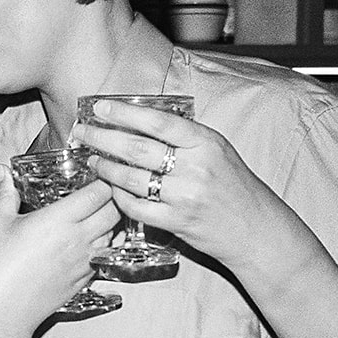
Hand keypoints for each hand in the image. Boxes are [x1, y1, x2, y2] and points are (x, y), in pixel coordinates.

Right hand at [0, 166, 117, 332]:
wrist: (3, 311)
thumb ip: (6, 194)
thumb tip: (3, 172)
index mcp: (59, 220)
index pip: (99, 193)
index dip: (103, 181)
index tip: (96, 176)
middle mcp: (78, 239)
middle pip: (115, 212)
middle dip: (112, 199)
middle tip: (100, 194)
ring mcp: (85, 261)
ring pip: (114, 235)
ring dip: (110, 223)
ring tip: (95, 217)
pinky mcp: (85, 279)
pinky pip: (105, 257)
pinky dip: (103, 246)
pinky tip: (88, 242)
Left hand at [74, 99, 267, 268]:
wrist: (255, 229)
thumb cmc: (235, 187)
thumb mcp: (218, 151)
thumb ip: (186, 137)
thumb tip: (143, 121)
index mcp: (206, 143)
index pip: (158, 122)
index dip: (125, 113)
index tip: (101, 108)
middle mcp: (196, 168)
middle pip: (138, 148)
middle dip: (103, 138)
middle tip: (82, 132)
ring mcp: (185, 197)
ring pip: (132, 178)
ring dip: (106, 168)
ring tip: (93, 159)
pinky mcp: (177, 222)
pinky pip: (137, 207)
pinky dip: (119, 197)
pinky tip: (111, 188)